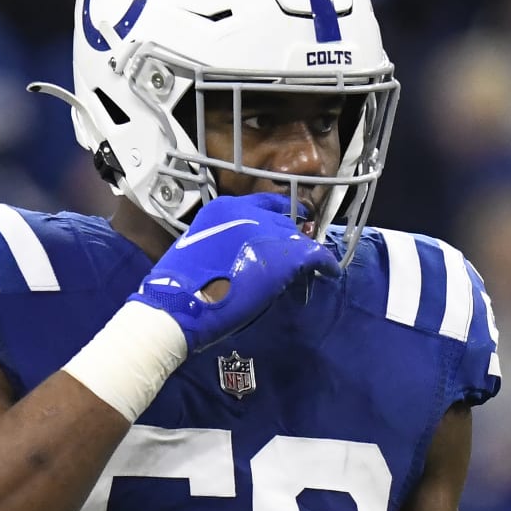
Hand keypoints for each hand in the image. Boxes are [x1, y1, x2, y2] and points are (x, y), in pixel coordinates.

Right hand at [131, 193, 338, 352]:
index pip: (260, 205)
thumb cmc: (181, 286)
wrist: (180, 304)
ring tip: (307, 273)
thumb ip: (222, 244)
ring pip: (298, 239)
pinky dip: (326, 265)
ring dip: (303, 257)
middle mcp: (248, 212)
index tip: (284, 226)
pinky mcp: (288, 255)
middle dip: (289, 241)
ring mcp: (269, 231)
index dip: (275, 217)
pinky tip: (330, 273)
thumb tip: (238, 256)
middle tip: (294, 259)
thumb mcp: (201, 251)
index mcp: (223, 208)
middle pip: (281, 222)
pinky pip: (317, 256)